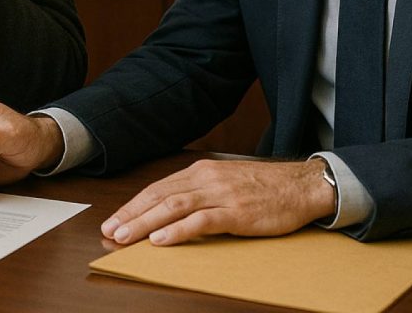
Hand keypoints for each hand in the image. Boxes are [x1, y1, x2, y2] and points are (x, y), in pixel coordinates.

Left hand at [100, 158, 335, 245]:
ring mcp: (220, 195)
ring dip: (145, 223)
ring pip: (173, 207)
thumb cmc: (265, 187)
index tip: (114, 219)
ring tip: (125, 236)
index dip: (133, 205)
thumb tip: (171, 209)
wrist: (302, 185)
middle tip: (110, 231)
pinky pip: (200, 221)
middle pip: (159, 196)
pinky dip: (177, 230)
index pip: (158, 188)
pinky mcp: (236, 212)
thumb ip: (200, 192)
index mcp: (201, 172)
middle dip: (131, 215)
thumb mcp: (225, 182)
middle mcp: (205, 179)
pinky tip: (161, 239)